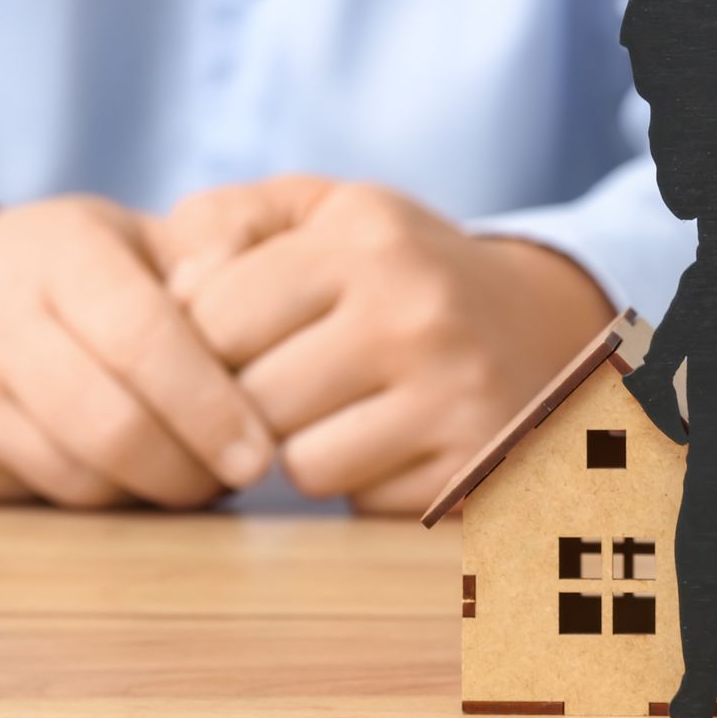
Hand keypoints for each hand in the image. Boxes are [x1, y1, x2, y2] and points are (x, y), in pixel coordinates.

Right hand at [0, 198, 272, 508]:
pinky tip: (139, 475)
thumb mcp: (132, 236)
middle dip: (190, 466)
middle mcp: (0, 319)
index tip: (259, 452)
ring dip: (154, 488)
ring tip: (202, 472)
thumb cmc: (69, 268)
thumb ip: (205, 256)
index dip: (208, 406)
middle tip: (244, 475)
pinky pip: (42, 494)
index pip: (143, 339)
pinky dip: (105, 497)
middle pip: (112, 423)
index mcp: (62, 254)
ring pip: (80, 472)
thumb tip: (252, 292)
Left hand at [163, 178, 614, 513]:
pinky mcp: (476, 465)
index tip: (241, 340)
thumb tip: (173, 296)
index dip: (204, 343)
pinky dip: (363, 482)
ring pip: (299, 463)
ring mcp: (455, 392)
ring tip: (345, 411)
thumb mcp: (321, 214)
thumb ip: (222, 224)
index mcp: (369, 235)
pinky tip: (395, 444)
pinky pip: (360, 503)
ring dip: (303, 449)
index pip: (211, 314)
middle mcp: (418, 308)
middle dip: (250, 402)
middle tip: (291, 381)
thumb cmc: (396, 271)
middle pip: (248, 398)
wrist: (542, 324)